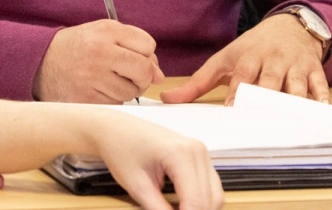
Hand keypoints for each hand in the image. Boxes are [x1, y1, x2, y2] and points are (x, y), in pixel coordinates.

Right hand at [33, 19, 163, 101]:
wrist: (41, 61)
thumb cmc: (78, 46)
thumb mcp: (103, 33)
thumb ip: (134, 46)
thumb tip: (160, 76)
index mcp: (107, 31)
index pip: (148, 45)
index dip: (146, 54)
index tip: (135, 56)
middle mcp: (100, 52)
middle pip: (143, 70)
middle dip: (142, 76)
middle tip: (130, 75)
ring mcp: (92, 77)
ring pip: (131, 91)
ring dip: (127, 90)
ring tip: (109, 80)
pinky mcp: (86, 99)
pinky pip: (115, 104)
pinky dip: (113, 99)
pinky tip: (99, 90)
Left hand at [92, 112, 223, 209]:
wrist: (116, 129)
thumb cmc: (122, 149)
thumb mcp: (138, 187)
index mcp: (181, 154)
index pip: (196, 202)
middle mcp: (197, 150)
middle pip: (209, 201)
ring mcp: (200, 151)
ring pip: (215, 196)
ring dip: (199, 209)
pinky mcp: (198, 156)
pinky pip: (210, 187)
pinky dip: (200, 201)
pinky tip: (181, 207)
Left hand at [161, 14, 329, 105]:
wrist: (289, 26)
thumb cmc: (251, 48)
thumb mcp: (224, 60)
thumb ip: (197, 83)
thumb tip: (167, 99)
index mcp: (248, 56)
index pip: (243, 76)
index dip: (238, 92)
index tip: (232, 109)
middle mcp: (272, 59)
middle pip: (269, 81)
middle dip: (265, 99)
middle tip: (260, 121)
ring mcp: (295, 65)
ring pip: (295, 86)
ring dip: (292, 102)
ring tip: (290, 123)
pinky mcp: (314, 69)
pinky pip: (320, 85)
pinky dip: (320, 98)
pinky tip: (319, 112)